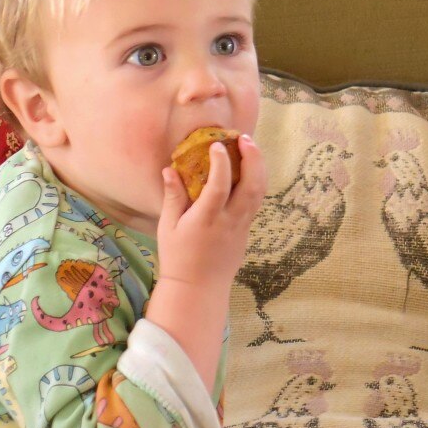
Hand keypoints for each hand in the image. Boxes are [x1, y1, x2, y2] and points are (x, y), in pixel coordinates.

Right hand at [156, 136, 266, 293]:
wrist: (199, 289)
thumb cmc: (178, 258)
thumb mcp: (168, 227)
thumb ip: (172, 197)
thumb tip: (169, 169)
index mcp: (206, 220)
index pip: (219, 186)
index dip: (221, 163)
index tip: (216, 145)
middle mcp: (229, 221)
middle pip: (250, 186)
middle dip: (252, 159)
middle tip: (245, 138)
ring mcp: (242, 227)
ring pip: (259, 193)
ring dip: (258, 167)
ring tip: (251, 147)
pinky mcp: (247, 231)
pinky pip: (256, 202)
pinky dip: (257, 182)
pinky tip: (251, 169)